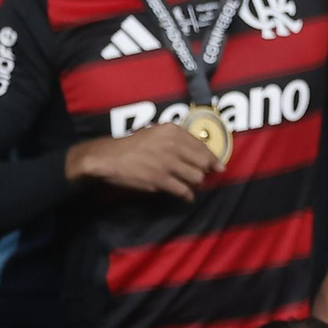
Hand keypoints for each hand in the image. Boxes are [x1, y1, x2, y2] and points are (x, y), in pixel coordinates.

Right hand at [67, 124, 221, 199]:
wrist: (108, 157)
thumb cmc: (132, 145)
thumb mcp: (155, 133)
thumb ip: (176, 140)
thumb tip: (200, 153)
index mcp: (172, 131)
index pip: (203, 146)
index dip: (213, 158)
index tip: (219, 166)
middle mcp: (173, 145)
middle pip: (204, 163)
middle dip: (205, 171)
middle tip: (203, 176)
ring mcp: (168, 163)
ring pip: (196, 177)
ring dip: (195, 183)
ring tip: (190, 184)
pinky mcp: (161, 179)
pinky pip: (184, 190)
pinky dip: (187, 196)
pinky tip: (186, 196)